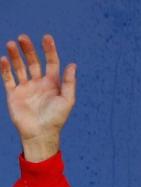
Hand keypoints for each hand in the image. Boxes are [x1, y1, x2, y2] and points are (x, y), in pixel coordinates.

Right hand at [0, 34, 75, 162]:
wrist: (40, 134)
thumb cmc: (56, 119)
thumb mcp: (67, 100)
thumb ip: (69, 82)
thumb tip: (72, 64)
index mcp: (53, 84)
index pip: (51, 62)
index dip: (49, 50)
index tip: (46, 38)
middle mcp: (39, 83)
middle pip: (33, 61)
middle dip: (29, 49)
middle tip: (23, 38)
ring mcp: (25, 88)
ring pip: (19, 67)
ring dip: (15, 56)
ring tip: (12, 44)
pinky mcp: (14, 94)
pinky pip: (8, 78)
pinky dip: (5, 68)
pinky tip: (3, 59)